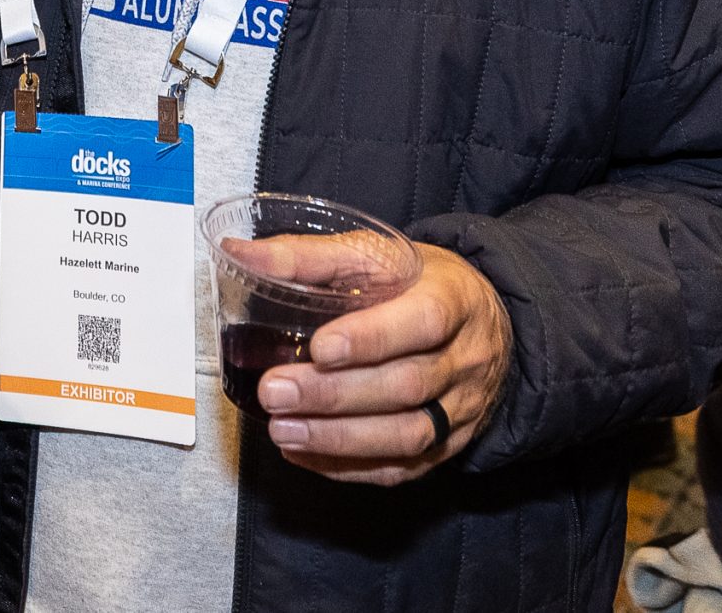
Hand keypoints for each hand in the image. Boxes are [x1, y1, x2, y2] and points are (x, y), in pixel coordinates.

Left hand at [247, 241, 511, 485]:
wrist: (481, 320)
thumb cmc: (417, 283)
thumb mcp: (375, 254)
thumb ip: (309, 256)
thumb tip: (239, 253)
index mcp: (454, 299)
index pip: (423, 321)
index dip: (372, 338)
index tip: (319, 348)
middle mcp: (465, 359)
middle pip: (406, 385)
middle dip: (335, 395)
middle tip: (275, 392)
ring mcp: (461, 408)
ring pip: (409, 435)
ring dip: (340, 439)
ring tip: (282, 430)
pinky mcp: (448, 444)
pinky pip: (403, 467)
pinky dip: (350, 466)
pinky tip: (305, 453)